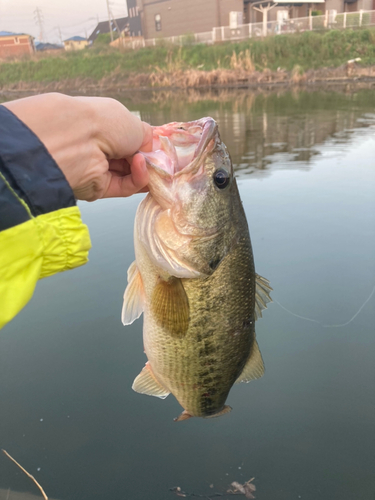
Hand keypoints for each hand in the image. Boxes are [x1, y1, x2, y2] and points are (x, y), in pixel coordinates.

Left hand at [2, 93, 151, 200]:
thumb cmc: (104, 122)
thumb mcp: (133, 123)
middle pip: (131, 159)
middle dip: (149, 161)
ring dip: (145, 170)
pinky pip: (125, 186)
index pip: (129, 139)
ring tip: (151, 162)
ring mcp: (99, 168)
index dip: (146, 145)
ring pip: (131, 174)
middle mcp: (100, 146)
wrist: (75, 140)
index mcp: (104, 125)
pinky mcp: (99, 188)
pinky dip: (137, 179)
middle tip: (163, 161)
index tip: (162, 150)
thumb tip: (151, 150)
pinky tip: (139, 166)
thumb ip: (146, 138)